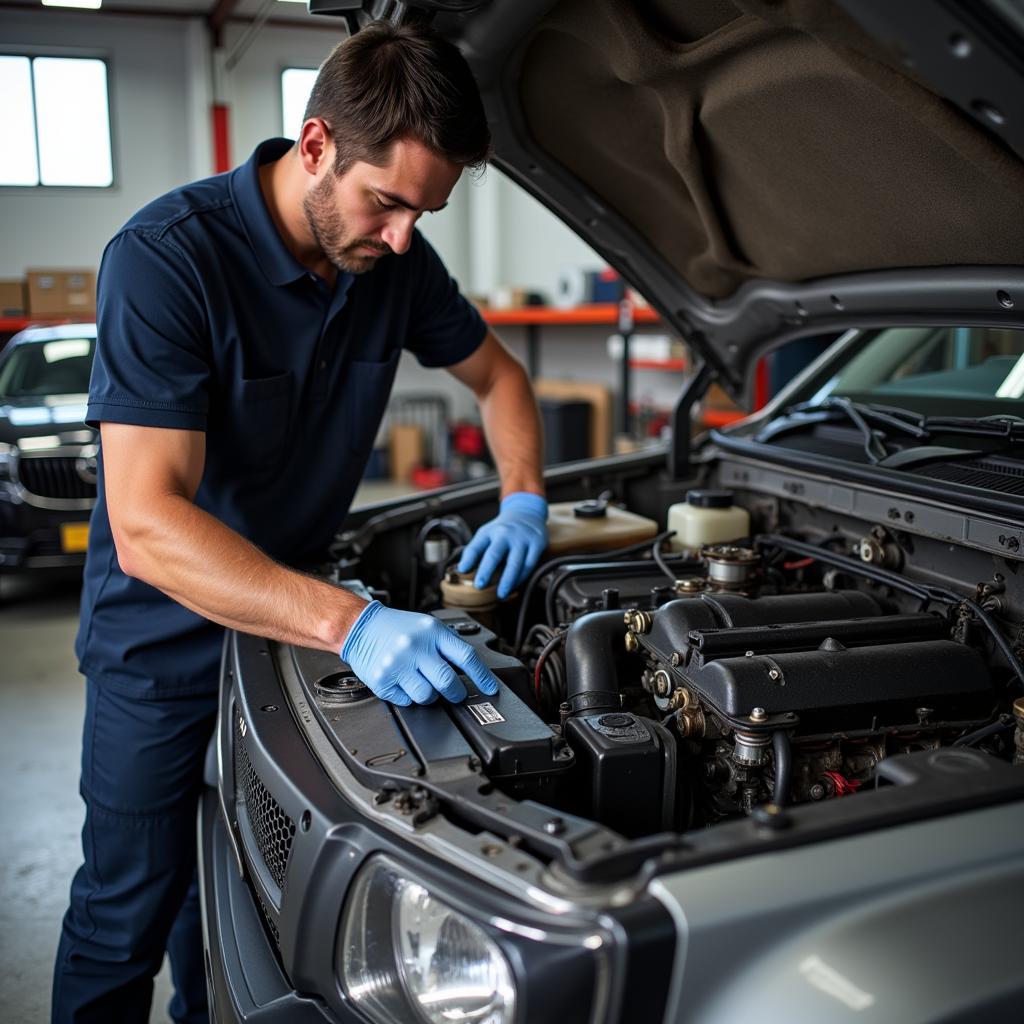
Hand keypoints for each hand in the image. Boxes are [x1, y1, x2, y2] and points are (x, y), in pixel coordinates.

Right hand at [341, 601, 498, 705]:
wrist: (360, 626)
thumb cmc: (397, 627)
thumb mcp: (428, 626)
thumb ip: (448, 646)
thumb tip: (472, 671)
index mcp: (432, 632)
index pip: (466, 657)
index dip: (483, 677)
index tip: (491, 689)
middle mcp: (415, 647)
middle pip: (448, 682)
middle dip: (456, 693)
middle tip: (454, 693)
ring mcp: (398, 665)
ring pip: (428, 697)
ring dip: (430, 696)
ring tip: (422, 682)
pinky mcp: (383, 680)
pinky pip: (406, 701)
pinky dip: (408, 697)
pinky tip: (403, 682)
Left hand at [457, 492, 547, 598]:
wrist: (527, 514)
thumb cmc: (502, 530)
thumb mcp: (486, 534)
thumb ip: (474, 550)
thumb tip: (461, 570)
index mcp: (489, 532)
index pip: (476, 546)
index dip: (468, 559)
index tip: (462, 571)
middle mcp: (505, 533)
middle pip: (494, 554)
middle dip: (486, 571)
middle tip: (479, 586)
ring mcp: (522, 539)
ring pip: (515, 563)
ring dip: (507, 581)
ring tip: (501, 594)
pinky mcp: (537, 544)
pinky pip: (529, 565)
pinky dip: (521, 578)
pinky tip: (515, 586)